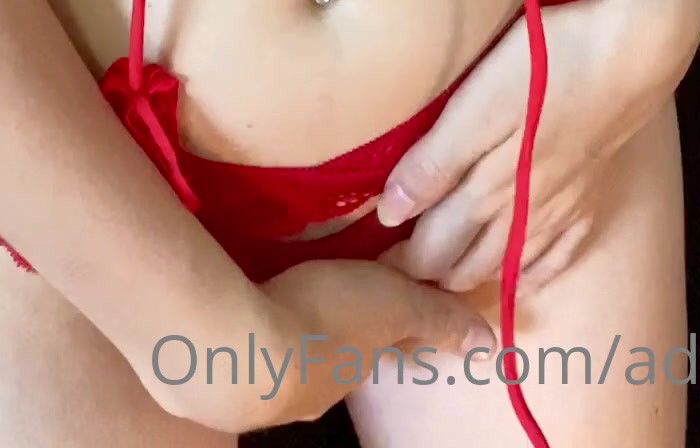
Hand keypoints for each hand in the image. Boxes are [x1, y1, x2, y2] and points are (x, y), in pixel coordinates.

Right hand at [156, 256, 492, 431]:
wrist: (233, 347)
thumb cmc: (322, 319)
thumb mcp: (390, 304)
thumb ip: (434, 317)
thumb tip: (490, 345)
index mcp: (346, 373)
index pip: (374, 356)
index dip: (385, 342)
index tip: (390, 333)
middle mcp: (304, 393)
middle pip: (325, 365)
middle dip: (327, 345)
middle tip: (324, 313)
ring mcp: (254, 394)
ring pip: (278, 362)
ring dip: (279, 341)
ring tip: (270, 309)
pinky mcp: (209, 379)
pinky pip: (230, 355)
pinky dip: (236, 337)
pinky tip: (225, 319)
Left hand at [374, 0, 691, 297]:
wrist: (631, 51)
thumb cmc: (546, 63)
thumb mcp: (479, 104)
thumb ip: (437, 161)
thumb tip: (391, 215)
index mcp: (489, 189)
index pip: (435, 243)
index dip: (403, 259)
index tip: (375, 266)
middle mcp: (524, 209)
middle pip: (471, 258)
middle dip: (435, 272)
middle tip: (401, 276)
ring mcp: (563, 204)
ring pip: (512, 259)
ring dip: (479, 276)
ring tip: (450, 283)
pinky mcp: (593, 190)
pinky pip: (561, 250)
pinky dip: (538, 271)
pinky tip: (529, 278)